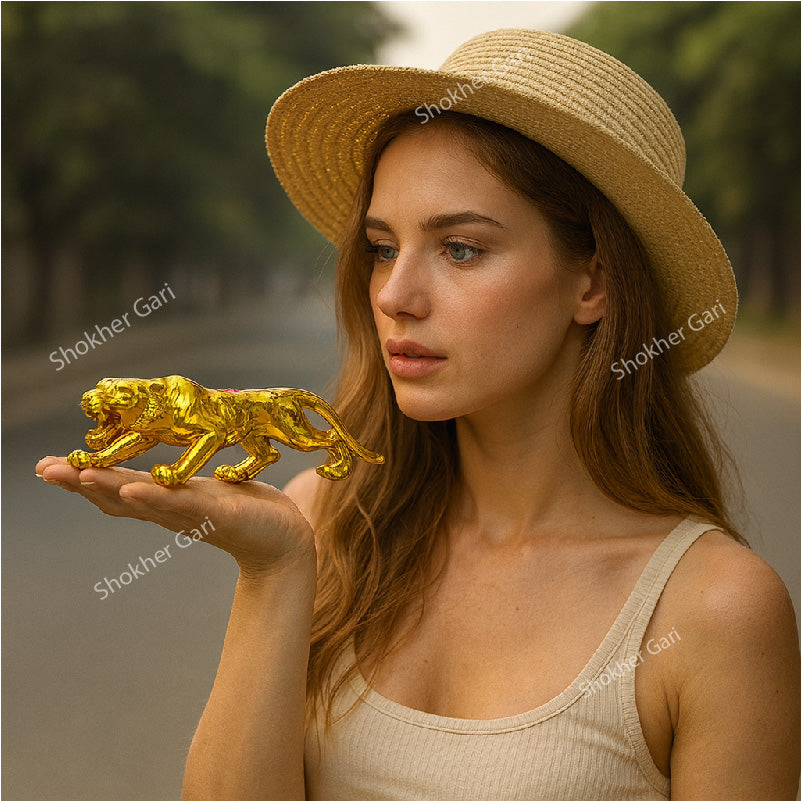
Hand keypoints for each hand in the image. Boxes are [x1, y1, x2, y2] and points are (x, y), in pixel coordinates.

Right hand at [35, 457, 315, 576]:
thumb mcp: (199, 493)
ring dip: (111, 488)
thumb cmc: (244, 511)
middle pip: (120, 497)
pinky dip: (156, 498)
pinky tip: (132, 490)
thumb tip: (144, 475)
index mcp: (167, 501)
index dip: (83, 478)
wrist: (285, 539)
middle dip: (82, 482)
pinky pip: (184, 506)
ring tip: (79, 475)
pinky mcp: (222, 515)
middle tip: (46, 468)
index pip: (117, 488)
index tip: (48, 465)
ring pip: (146, 501)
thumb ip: (170, 487)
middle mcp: (173, 510)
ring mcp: (195, 515)